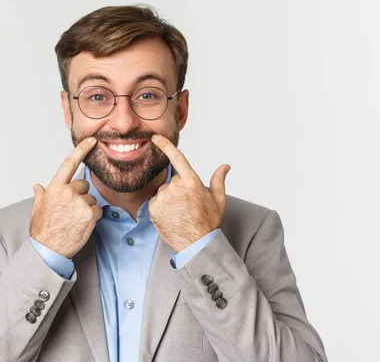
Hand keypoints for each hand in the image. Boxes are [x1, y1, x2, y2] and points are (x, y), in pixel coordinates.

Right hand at [30, 137, 102, 258]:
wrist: (48, 250)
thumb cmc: (43, 230)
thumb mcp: (37, 209)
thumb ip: (40, 195)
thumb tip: (37, 186)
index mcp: (55, 188)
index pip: (69, 163)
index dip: (81, 150)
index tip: (91, 141)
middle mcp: (67, 192)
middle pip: (84, 185)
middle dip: (81, 196)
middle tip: (71, 212)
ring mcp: (79, 203)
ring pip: (92, 200)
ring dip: (87, 209)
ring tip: (75, 220)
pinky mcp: (90, 214)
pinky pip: (98, 211)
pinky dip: (93, 218)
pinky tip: (82, 225)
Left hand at [148, 134, 229, 252]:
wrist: (197, 243)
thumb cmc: (209, 222)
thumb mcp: (218, 200)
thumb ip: (219, 180)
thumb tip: (225, 166)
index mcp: (192, 181)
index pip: (177, 158)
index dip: (165, 145)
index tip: (155, 137)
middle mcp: (176, 187)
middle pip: (172, 182)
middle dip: (178, 191)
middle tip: (187, 206)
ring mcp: (163, 198)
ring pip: (163, 193)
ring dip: (169, 200)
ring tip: (180, 214)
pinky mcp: (154, 208)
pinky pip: (156, 204)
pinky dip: (161, 209)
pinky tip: (171, 218)